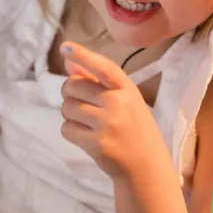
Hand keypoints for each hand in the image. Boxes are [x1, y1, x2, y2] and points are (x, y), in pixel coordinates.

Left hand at [59, 42, 175, 182]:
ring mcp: (107, 124)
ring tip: (88, 122)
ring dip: (70, 114)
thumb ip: (95, 80)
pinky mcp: (97, 144)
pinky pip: (66, 128)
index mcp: (127, 88)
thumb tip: (69, 61)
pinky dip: (71, 131)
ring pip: (66, 107)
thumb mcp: (123, 99)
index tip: (65, 46)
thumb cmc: (133, 127)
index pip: (104, 67)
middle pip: (73, 86)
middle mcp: (118, 103)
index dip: (83, 56)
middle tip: (82, 104)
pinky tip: (86, 136)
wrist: (146, 166)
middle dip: (70, 93)